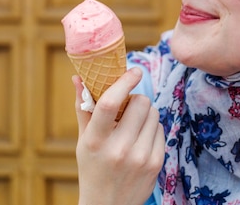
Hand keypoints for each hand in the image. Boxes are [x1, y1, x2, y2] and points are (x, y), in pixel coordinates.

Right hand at [73, 68, 164, 204]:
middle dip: (136, 99)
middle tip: (128, 107)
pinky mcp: (156, 163)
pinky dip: (152, 129)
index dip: (124, 82)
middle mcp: (118, 149)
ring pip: (153, 114)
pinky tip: (140, 140)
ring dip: (145, 114)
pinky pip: (160, 129)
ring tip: (133, 126)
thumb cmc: (92, 168)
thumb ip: (83, 108)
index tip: (134, 71)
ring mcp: (140, 157)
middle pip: (141, 103)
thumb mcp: (83, 141)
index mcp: (95, 141)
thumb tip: (79, 78)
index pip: (111, 103)